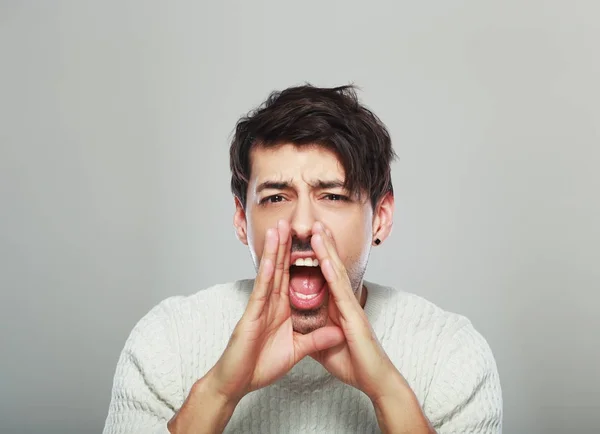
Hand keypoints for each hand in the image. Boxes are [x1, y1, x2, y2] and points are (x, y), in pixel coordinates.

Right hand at [207, 220, 344, 402]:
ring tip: (279, 227)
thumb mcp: (297, 351)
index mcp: (281, 309)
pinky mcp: (250, 315)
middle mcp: (270, 303)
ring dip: (274, 249)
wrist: (237, 383)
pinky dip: (265, 272)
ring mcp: (259, 306)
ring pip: (269, 272)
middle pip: (281, 268)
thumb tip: (338, 330)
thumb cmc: (260, 366)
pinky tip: (269, 257)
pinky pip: (260, 290)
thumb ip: (316, 339)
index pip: (293, 278)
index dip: (303, 259)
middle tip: (292, 221)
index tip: (312, 241)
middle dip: (287, 245)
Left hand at [309, 222, 406, 402]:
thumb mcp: (324, 346)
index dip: (319, 257)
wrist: (374, 380)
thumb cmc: (354, 363)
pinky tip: (326, 259)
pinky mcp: (354, 317)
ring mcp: (351, 307)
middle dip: (324, 244)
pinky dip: (333, 274)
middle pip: (332, 267)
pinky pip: (340, 292)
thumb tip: (300, 328)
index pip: (326, 276)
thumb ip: (314, 334)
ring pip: (337, 273)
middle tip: (315, 223)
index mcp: (338, 307)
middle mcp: (346, 303)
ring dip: (328, 250)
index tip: (310, 238)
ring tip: (318, 230)